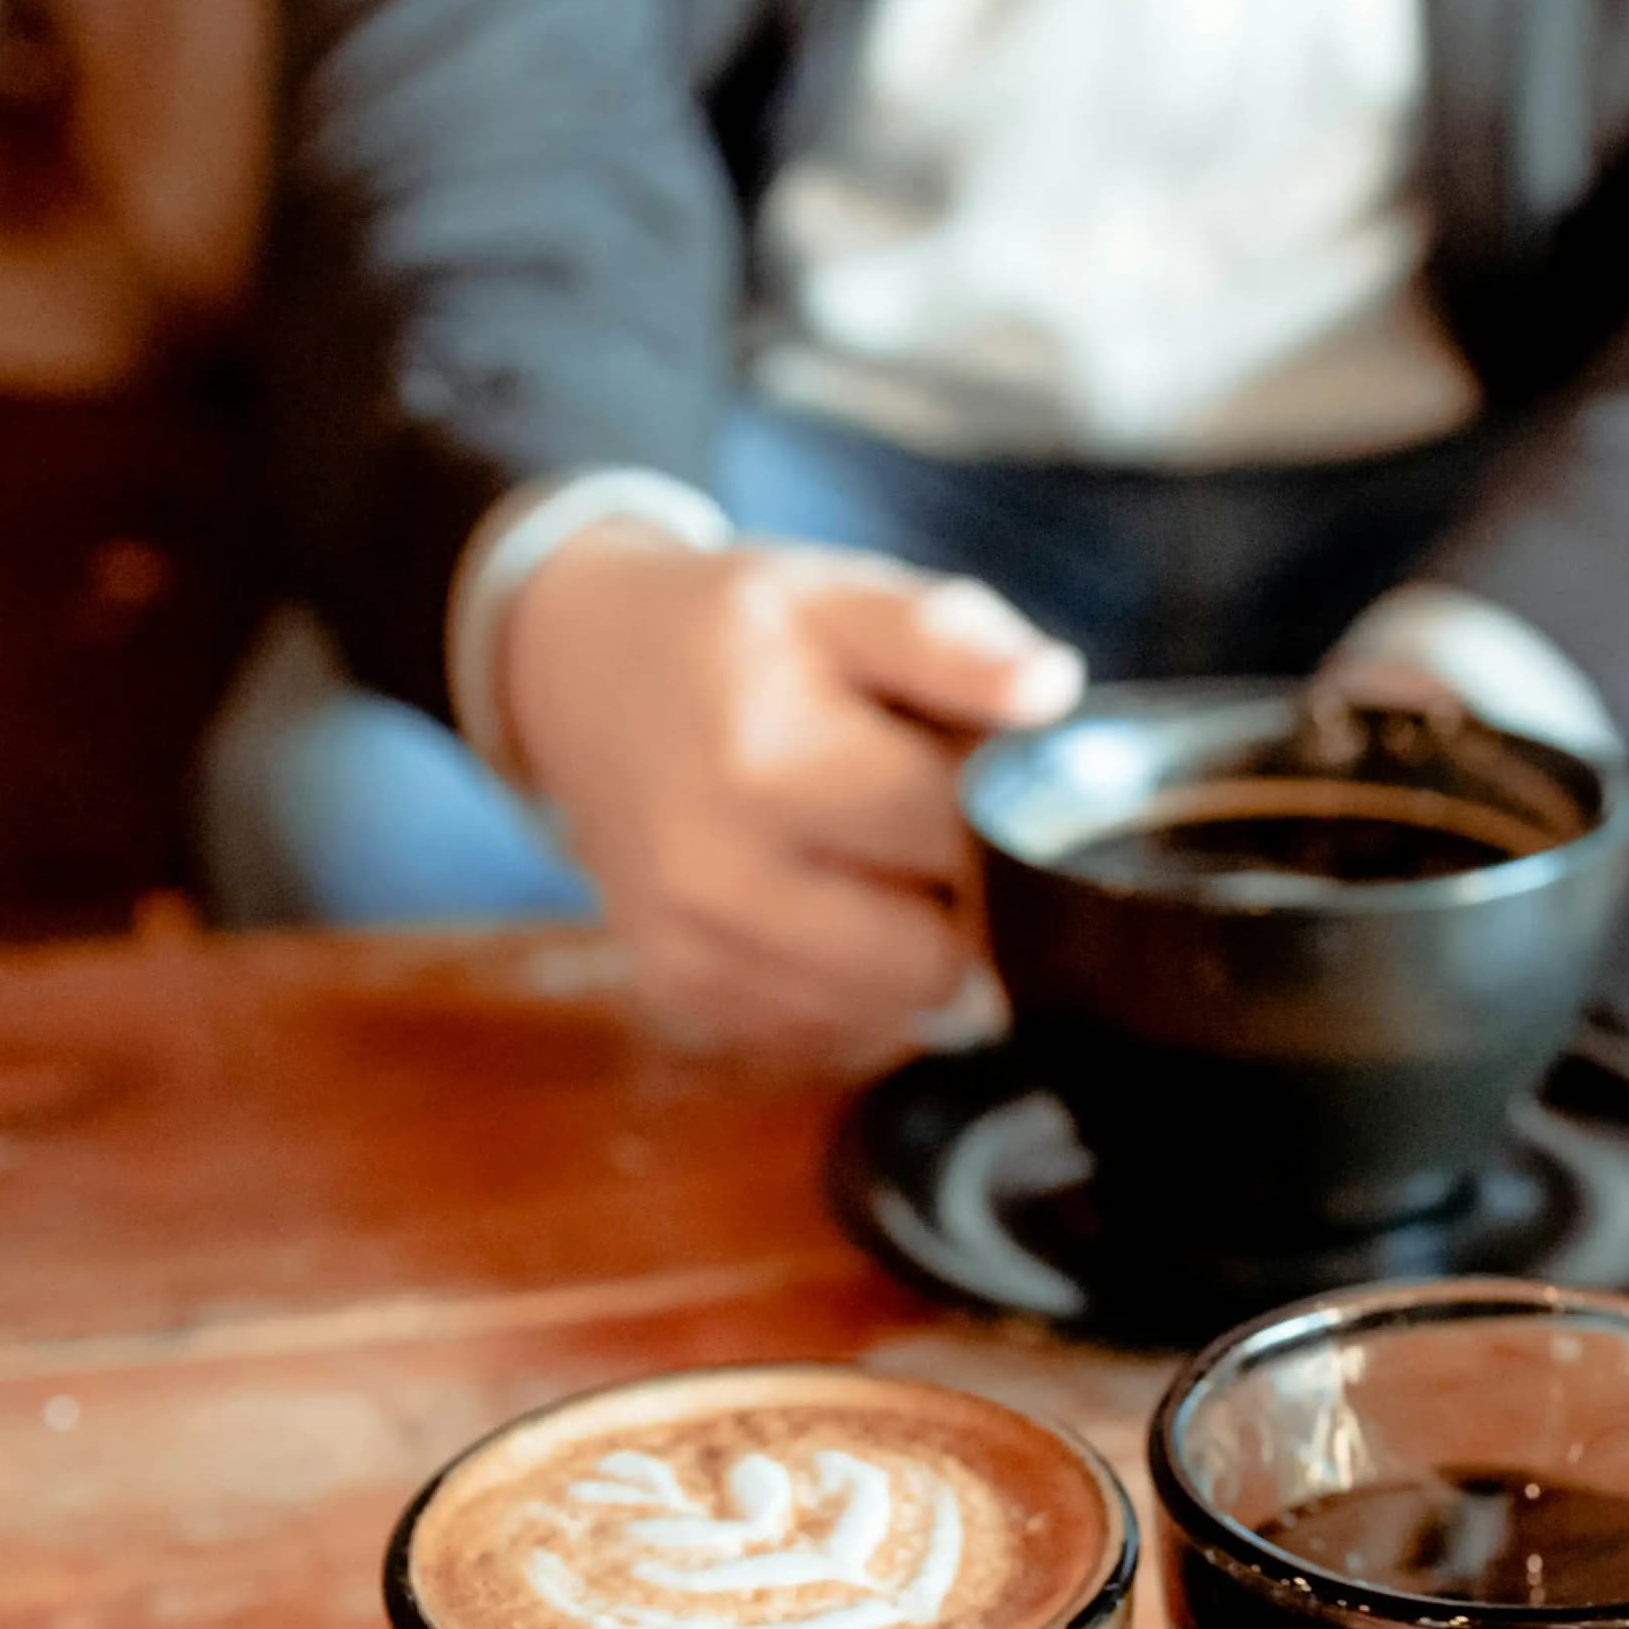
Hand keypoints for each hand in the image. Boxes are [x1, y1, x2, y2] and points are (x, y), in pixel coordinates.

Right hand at [501, 526, 1083, 1056]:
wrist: (579, 676)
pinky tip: (828, 900)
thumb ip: (949, 640)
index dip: (1008, 815)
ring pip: (894, 1012)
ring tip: (877, 857)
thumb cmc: (732, 636)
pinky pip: (833, 1033)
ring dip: (916, 948)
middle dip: (967, 899)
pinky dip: (859, 983)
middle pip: (936, 956)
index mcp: (764, 761)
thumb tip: (1050, 691)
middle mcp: (714, 876)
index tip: (997, 780)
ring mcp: (690, 952)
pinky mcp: (683, 1000)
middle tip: (936, 827)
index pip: (960, 838)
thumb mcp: (839, 596)